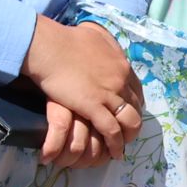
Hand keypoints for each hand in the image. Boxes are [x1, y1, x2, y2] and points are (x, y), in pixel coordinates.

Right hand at [20, 19, 142, 159]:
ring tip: (123, 147)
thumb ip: (103, 38)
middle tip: (128, 132)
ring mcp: (109, 94)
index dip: (135, 103)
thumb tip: (102, 37)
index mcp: (121, 65)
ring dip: (128, 137)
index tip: (129, 110)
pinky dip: (115, 143)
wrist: (49, 47)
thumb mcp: (93, 33)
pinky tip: (113, 152)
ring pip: (128, 122)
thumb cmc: (65, 39)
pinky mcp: (93, 106)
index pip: (137, 89)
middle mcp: (121, 81)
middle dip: (134, 122)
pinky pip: (111, 130)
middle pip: (136, 107)